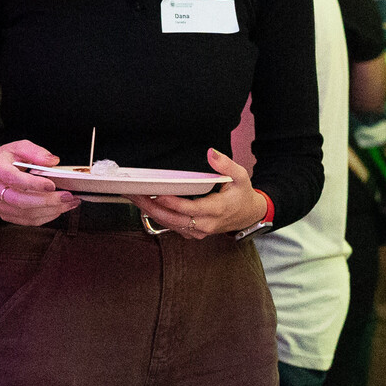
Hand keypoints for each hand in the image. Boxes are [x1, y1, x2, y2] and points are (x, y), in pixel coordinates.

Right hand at [0, 140, 76, 225]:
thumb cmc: (7, 159)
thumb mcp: (19, 147)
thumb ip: (36, 152)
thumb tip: (53, 161)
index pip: (13, 179)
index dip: (33, 184)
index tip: (52, 185)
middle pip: (20, 201)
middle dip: (47, 201)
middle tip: (68, 197)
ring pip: (26, 213)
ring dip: (51, 210)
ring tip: (70, 203)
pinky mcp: (5, 215)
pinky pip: (27, 220)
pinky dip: (46, 216)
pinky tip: (60, 209)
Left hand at [131, 148, 265, 239]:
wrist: (248, 216)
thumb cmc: (243, 195)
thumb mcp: (241, 176)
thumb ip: (226, 164)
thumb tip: (211, 153)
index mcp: (217, 209)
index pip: (190, 208)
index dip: (172, 202)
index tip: (158, 193)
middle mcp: (206, 224)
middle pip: (174, 219)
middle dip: (152, 207)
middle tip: (136, 194)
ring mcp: (199, 231)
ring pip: (170, 225)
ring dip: (151, 212)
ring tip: (136, 198)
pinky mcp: (194, 233)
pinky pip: (173, 227)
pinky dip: (159, 217)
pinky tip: (147, 207)